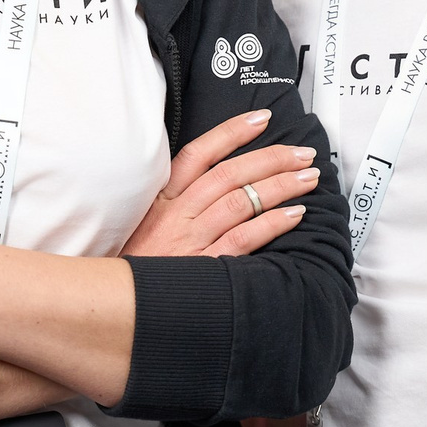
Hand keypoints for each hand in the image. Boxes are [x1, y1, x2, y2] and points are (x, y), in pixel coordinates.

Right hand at [123, 109, 320, 257]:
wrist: (119, 307)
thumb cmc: (137, 266)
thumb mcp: (144, 224)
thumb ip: (176, 200)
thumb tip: (218, 177)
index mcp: (162, 199)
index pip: (198, 153)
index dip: (232, 132)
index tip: (262, 118)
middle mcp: (177, 215)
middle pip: (229, 174)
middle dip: (271, 158)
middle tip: (302, 152)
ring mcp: (191, 241)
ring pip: (242, 201)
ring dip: (280, 186)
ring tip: (307, 178)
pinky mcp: (204, 267)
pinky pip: (244, 238)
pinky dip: (273, 223)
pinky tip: (294, 215)